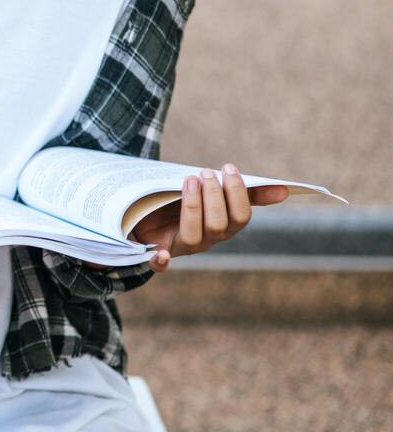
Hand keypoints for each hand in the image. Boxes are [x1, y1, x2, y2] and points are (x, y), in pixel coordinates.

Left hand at [128, 162, 288, 271]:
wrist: (147, 213)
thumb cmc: (187, 201)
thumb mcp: (213, 195)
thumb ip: (245, 194)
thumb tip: (283, 191)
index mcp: (223, 227)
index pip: (240, 217)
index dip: (237, 194)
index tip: (228, 167)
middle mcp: (206, 240)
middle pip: (218, 227)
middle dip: (214, 198)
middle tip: (205, 172)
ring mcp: (181, 247)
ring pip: (193, 237)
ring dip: (193, 208)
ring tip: (189, 180)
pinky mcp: (156, 250)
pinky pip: (159, 263)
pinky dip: (161, 261)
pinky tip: (160, 254)